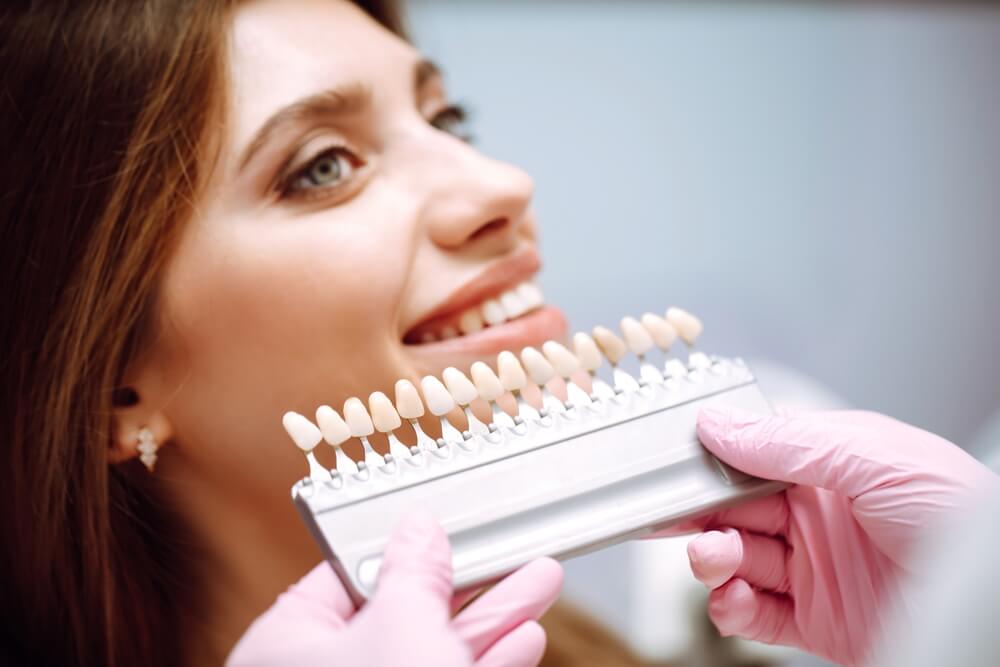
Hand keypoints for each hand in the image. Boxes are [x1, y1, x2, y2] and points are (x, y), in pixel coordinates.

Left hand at [227, 513, 562, 666]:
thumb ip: (413, 575)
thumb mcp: (400, 630)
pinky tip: (525, 639)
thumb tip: (418, 531)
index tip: (446, 531)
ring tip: (540, 581)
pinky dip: (489, 663)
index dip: (401, 550)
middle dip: (467, 584)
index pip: (345, 578)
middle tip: (510, 553)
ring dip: (493, 619)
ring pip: (433, 654)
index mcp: (286, 647)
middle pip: (400, 615)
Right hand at [686, 408, 997, 665]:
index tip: (679, 464)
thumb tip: (719, 425)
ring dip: (712, 558)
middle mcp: (817, 515)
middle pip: (735, 510)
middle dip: (702, 513)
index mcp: (830, 466)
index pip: (753, 457)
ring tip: (714, 557)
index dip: (714, 461)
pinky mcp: (815, 620)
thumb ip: (789, 442)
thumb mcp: (873, 456)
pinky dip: (731, 607)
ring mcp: (815, 568)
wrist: (995, 602)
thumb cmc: (960, 515)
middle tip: (674, 514)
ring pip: (737, 560)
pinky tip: (731, 596)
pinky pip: (755, 613)